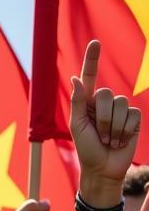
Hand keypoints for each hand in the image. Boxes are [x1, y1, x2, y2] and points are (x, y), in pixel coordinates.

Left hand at [69, 40, 140, 190]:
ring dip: (113, 127)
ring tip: (108, 140)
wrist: (103, 168)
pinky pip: (132, 116)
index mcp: (87, 103)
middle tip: (99, 136)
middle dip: (102, 119)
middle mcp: (104, 103)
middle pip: (107, 95)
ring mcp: (120, 110)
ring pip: (121, 105)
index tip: (95, 42)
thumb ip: (78, 102)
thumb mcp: (78, 126)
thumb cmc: (86, 149)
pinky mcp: (133, 118)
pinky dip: (124, 131)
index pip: (90, 77)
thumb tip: (75, 78)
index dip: (92, 60)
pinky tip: (120, 140)